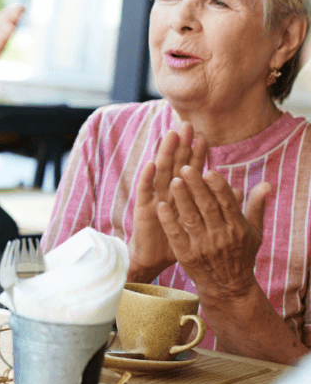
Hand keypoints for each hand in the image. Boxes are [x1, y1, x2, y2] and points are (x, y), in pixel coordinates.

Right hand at [130, 123, 207, 280]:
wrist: (155, 258)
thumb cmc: (179, 239)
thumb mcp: (202, 221)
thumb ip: (218, 204)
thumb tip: (240, 191)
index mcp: (183, 193)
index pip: (192, 169)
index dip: (198, 153)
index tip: (205, 136)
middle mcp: (168, 191)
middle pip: (176, 164)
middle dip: (182, 145)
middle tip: (187, 125)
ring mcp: (155, 198)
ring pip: (161, 171)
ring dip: (165, 153)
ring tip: (171, 136)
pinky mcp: (143, 208)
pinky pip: (145, 191)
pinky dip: (147, 177)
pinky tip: (151, 164)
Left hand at [157, 166, 270, 300]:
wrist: (228, 287)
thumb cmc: (241, 254)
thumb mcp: (254, 233)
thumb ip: (256, 207)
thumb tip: (266, 184)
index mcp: (237, 228)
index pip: (227, 203)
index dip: (218, 187)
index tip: (208, 171)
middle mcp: (221, 236)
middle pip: (207, 207)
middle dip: (197, 187)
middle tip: (185, 168)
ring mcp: (202, 246)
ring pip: (191, 218)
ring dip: (182, 199)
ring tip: (174, 180)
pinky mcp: (186, 255)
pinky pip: (176, 234)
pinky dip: (168, 220)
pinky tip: (161, 206)